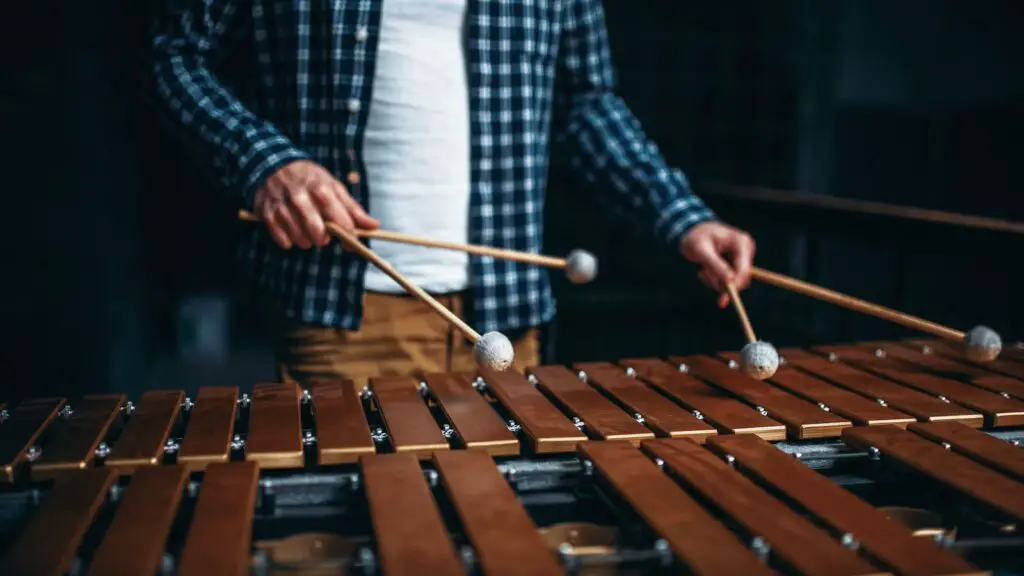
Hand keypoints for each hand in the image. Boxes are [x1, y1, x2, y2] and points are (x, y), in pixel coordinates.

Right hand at [253, 160, 378, 248]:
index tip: (351, 243)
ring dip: (307, 241)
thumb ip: (353, 209)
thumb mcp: (334, 187)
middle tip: (324, 236)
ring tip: (307, 231)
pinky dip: (290, 241)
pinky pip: (282, 240)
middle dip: (324, 240)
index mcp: (321, 188)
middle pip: (317, 232)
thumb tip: (374, 226)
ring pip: (300, 239)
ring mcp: (282, 205)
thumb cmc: (311, 180)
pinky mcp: (267, 214)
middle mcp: (300, 196)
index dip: (348, 236)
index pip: (339, 220)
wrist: (275, 165)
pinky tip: (292, 232)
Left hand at [679, 221, 755, 307]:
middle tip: (702, 274)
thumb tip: (731, 281)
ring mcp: (741, 258)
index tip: (722, 299)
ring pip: (733, 282)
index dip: (734, 284)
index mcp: (741, 243)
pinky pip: (728, 281)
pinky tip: (704, 271)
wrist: (691, 232)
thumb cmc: (695, 238)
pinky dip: (715, 280)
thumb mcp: (701, 251)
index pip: (744, 269)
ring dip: (715, 281)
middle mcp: (745, 250)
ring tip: (702, 270)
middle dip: (720, 281)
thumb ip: (716, 265)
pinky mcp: (735, 265)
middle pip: (740, 278)